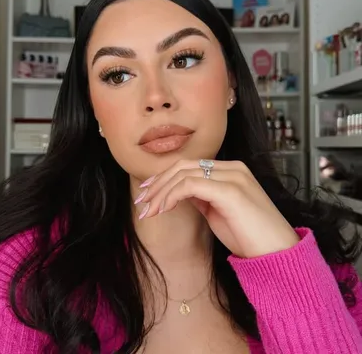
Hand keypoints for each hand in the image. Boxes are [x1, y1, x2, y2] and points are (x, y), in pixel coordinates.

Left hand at [134, 159, 298, 258]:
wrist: (277, 253)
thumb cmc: (249, 236)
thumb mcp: (219, 211)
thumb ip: (202, 197)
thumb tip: (179, 192)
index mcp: (231, 170)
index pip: (189, 166)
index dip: (165, 178)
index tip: (148, 194)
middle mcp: (232, 168)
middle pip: (183, 166)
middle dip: (158, 183)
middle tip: (141, 202)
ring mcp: (232, 176)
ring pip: (184, 174)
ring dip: (160, 192)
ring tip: (147, 210)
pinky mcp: (230, 190)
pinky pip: (190, 185)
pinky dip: (171, 196)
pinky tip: (162, 209)